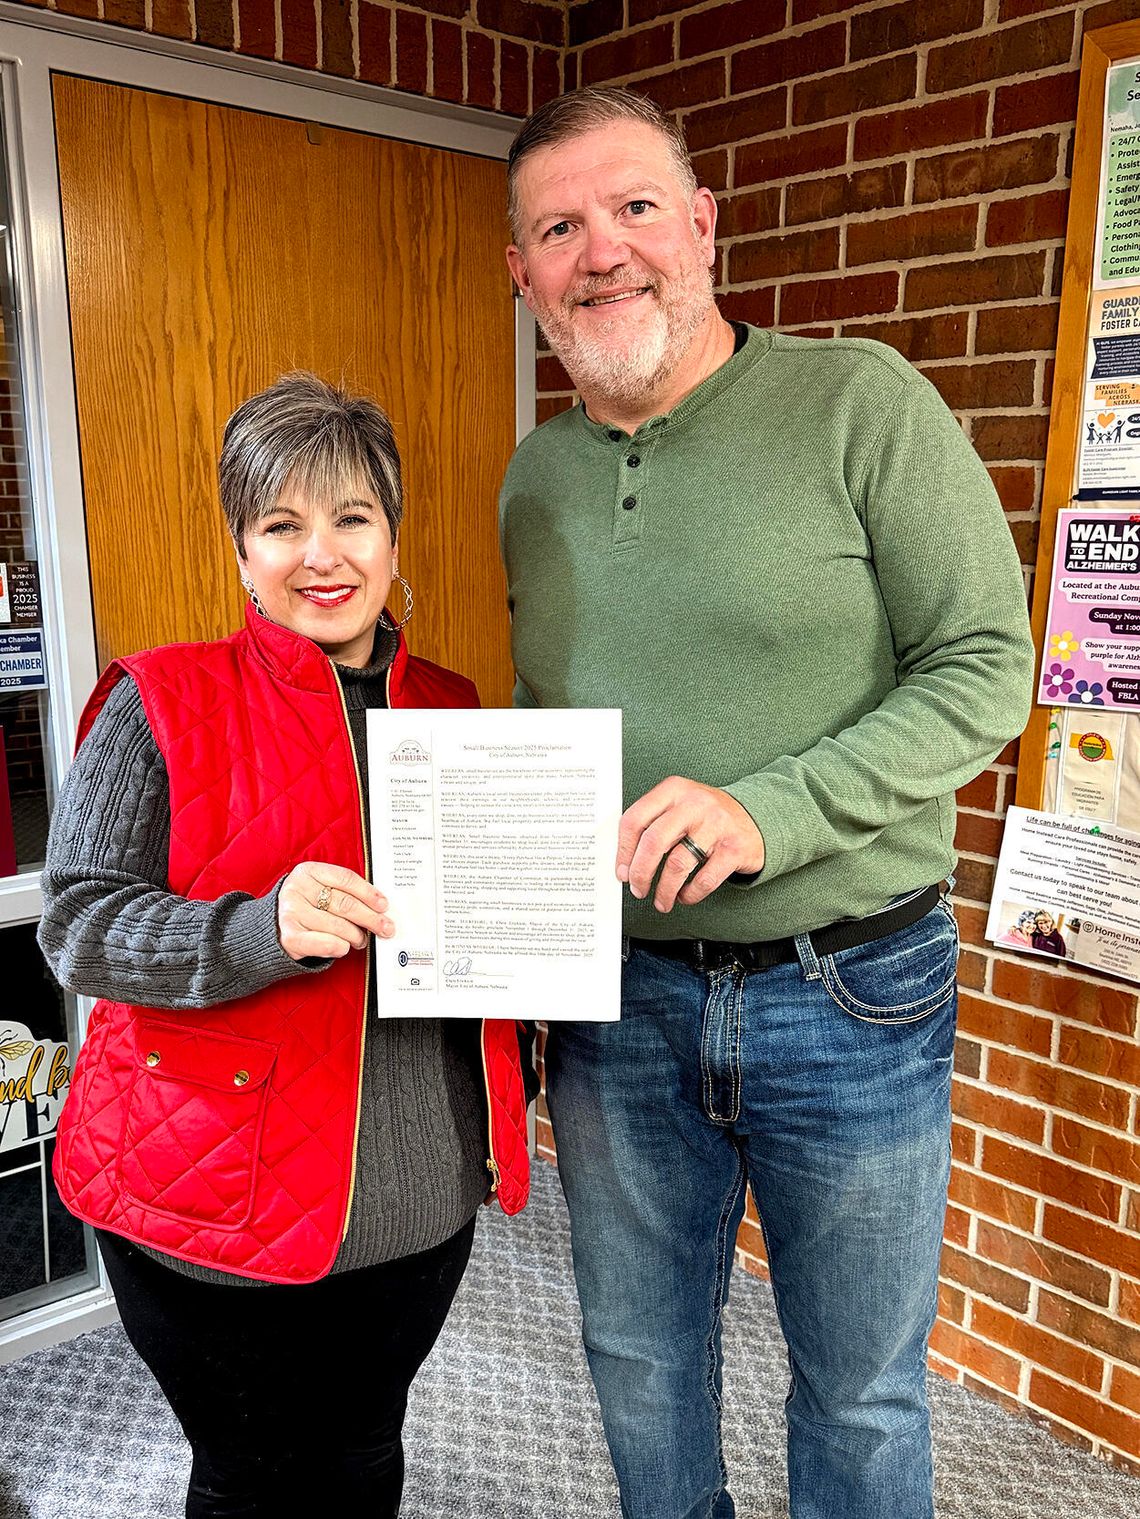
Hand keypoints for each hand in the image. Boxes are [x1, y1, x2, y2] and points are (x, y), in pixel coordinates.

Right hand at [277, 862, 393, 960]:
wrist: (272, 926)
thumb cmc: (305, 906)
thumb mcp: (320, 889)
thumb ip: (344, 892)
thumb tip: (379, 906)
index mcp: (308, 871)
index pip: (346, 879)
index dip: (369, 893)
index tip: (384, 905)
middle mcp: (297, 889)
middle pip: (345, 904)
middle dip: (370, 918)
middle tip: (385, 928)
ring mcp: (291, 913)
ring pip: (339, 926)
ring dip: (357, 936)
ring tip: (362, 939)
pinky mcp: (289, 936)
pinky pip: (326, 943)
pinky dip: (341, 947)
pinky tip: (345, 946)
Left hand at [617, 778, 764, 913]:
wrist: (757, 816)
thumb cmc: (708, 816)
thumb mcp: (680, 805)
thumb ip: (654, 824)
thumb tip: (626, 862)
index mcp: (674, 790)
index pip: (635, 820)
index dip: (624, 851)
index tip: (622, 871)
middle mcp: (694, 803)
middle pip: (654, 842)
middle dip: (640, 873)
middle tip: (637, 889)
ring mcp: (716, 824)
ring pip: (678, 865)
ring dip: (664, 890)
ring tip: (661, 901)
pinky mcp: (734, 848)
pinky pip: (704, 879)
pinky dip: (690, 894)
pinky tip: (685, 896)